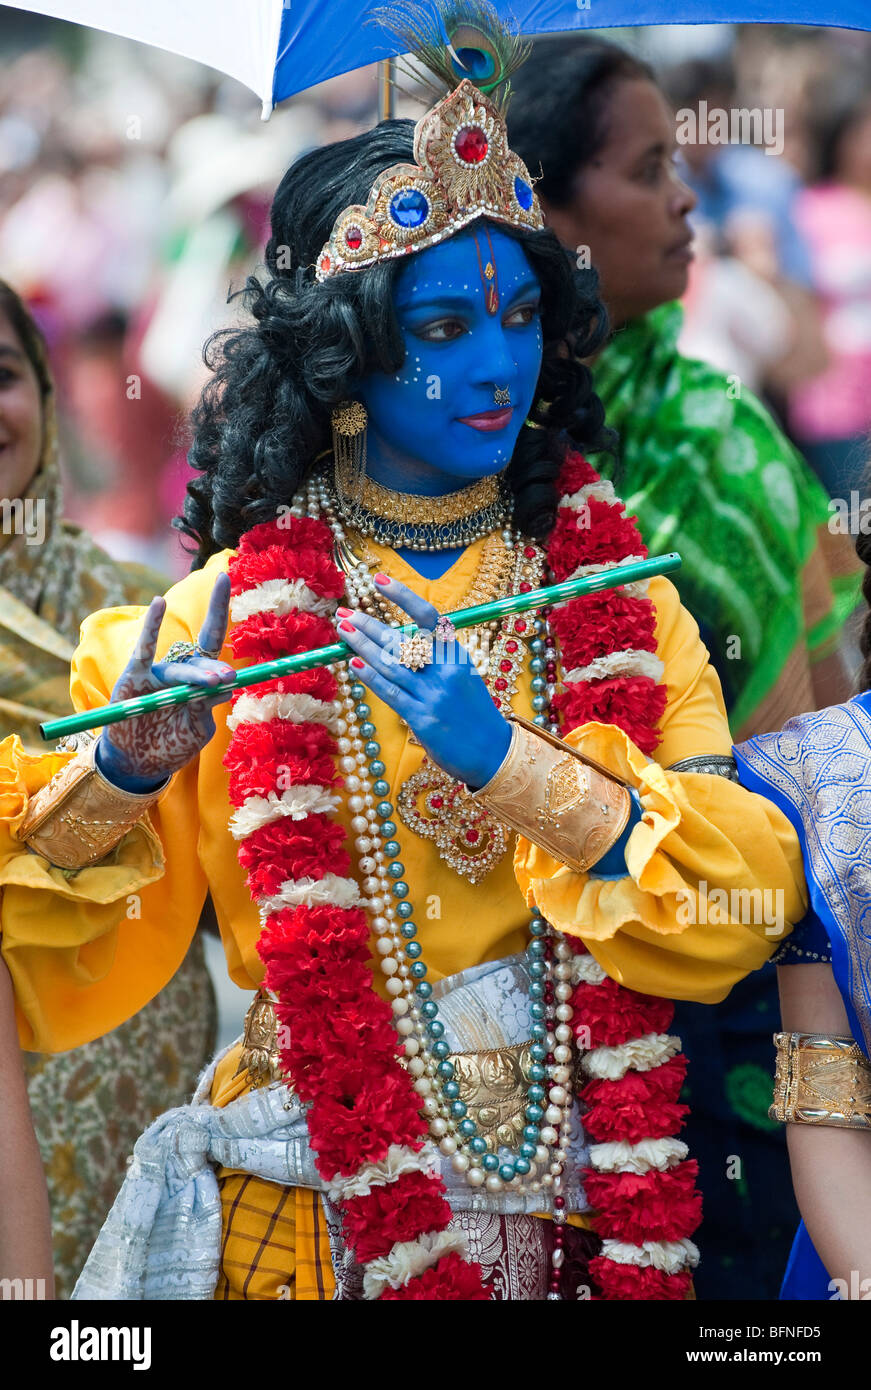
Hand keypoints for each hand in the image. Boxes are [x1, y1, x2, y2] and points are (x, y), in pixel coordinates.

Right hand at [97, 572, 234, 791]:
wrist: (138, 765)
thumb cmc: (170, 745)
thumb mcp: (196, 730)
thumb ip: (207, 708)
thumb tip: (223, 685)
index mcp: (197, 678)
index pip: (211, 639)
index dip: (219, 610)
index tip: (225, 575)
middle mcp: (178, 670)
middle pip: (200, 661)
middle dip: (214, 671)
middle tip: (227, 679)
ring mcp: (156, 675)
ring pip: (180, 669)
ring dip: (196, 676)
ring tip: (211, 683)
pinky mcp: (134, 680)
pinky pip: (144, 652)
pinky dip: (151, 629)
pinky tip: (159, 604)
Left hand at [336, 574, 510, 789]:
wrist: (494, 753)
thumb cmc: (474, 715)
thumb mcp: (463, 679)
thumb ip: (437, 661)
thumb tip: (400, 644)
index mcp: (458, 656)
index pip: (428, 617)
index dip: (403, 596)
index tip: (378, 581)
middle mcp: (446, 671)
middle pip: (402, 639)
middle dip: (369, 625)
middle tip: (345, 613)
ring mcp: (434, 695)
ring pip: (391, 664)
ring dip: (362, 646)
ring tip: (343, 632)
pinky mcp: (423, 719)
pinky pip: (391, 693)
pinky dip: (371, 677)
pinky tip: (355, 664)